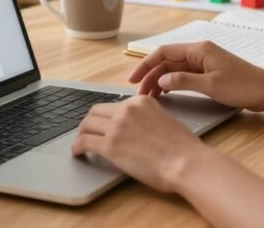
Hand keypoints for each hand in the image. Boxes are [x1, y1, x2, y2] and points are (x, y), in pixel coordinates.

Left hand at [71, 96, 207, 192]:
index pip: (114, 105)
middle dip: (90, 122)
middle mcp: (126, 109)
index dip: (106, 116)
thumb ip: (148, 119)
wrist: (185, 162)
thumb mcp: (165, 120)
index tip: (103, 125)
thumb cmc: (183, 148)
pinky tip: (78, 153)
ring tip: (80, 143)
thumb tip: (137, 130)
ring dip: (81, 134)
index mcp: (141, 101)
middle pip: (96, 111)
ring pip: (86, 124)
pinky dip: (78, 147)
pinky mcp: (110, 145)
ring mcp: (116, 126)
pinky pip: (85, 142)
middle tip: (87, 132)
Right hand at [128, 41, 263, 110]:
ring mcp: (204, 62)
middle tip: (139, 94)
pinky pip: (184, 75)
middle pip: (167, 61)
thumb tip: (161, 80)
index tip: (133, 79)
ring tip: (149, 97)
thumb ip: (184, 81)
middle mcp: (200, 52)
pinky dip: (172, 83)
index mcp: (199, 49)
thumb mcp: (211, 85)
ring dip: (160, 80)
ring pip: (174, 69)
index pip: (164, 52)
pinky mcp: (209, 72)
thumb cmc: (243, 86)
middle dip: (150, 75)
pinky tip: (165, 93)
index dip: (146, 64)